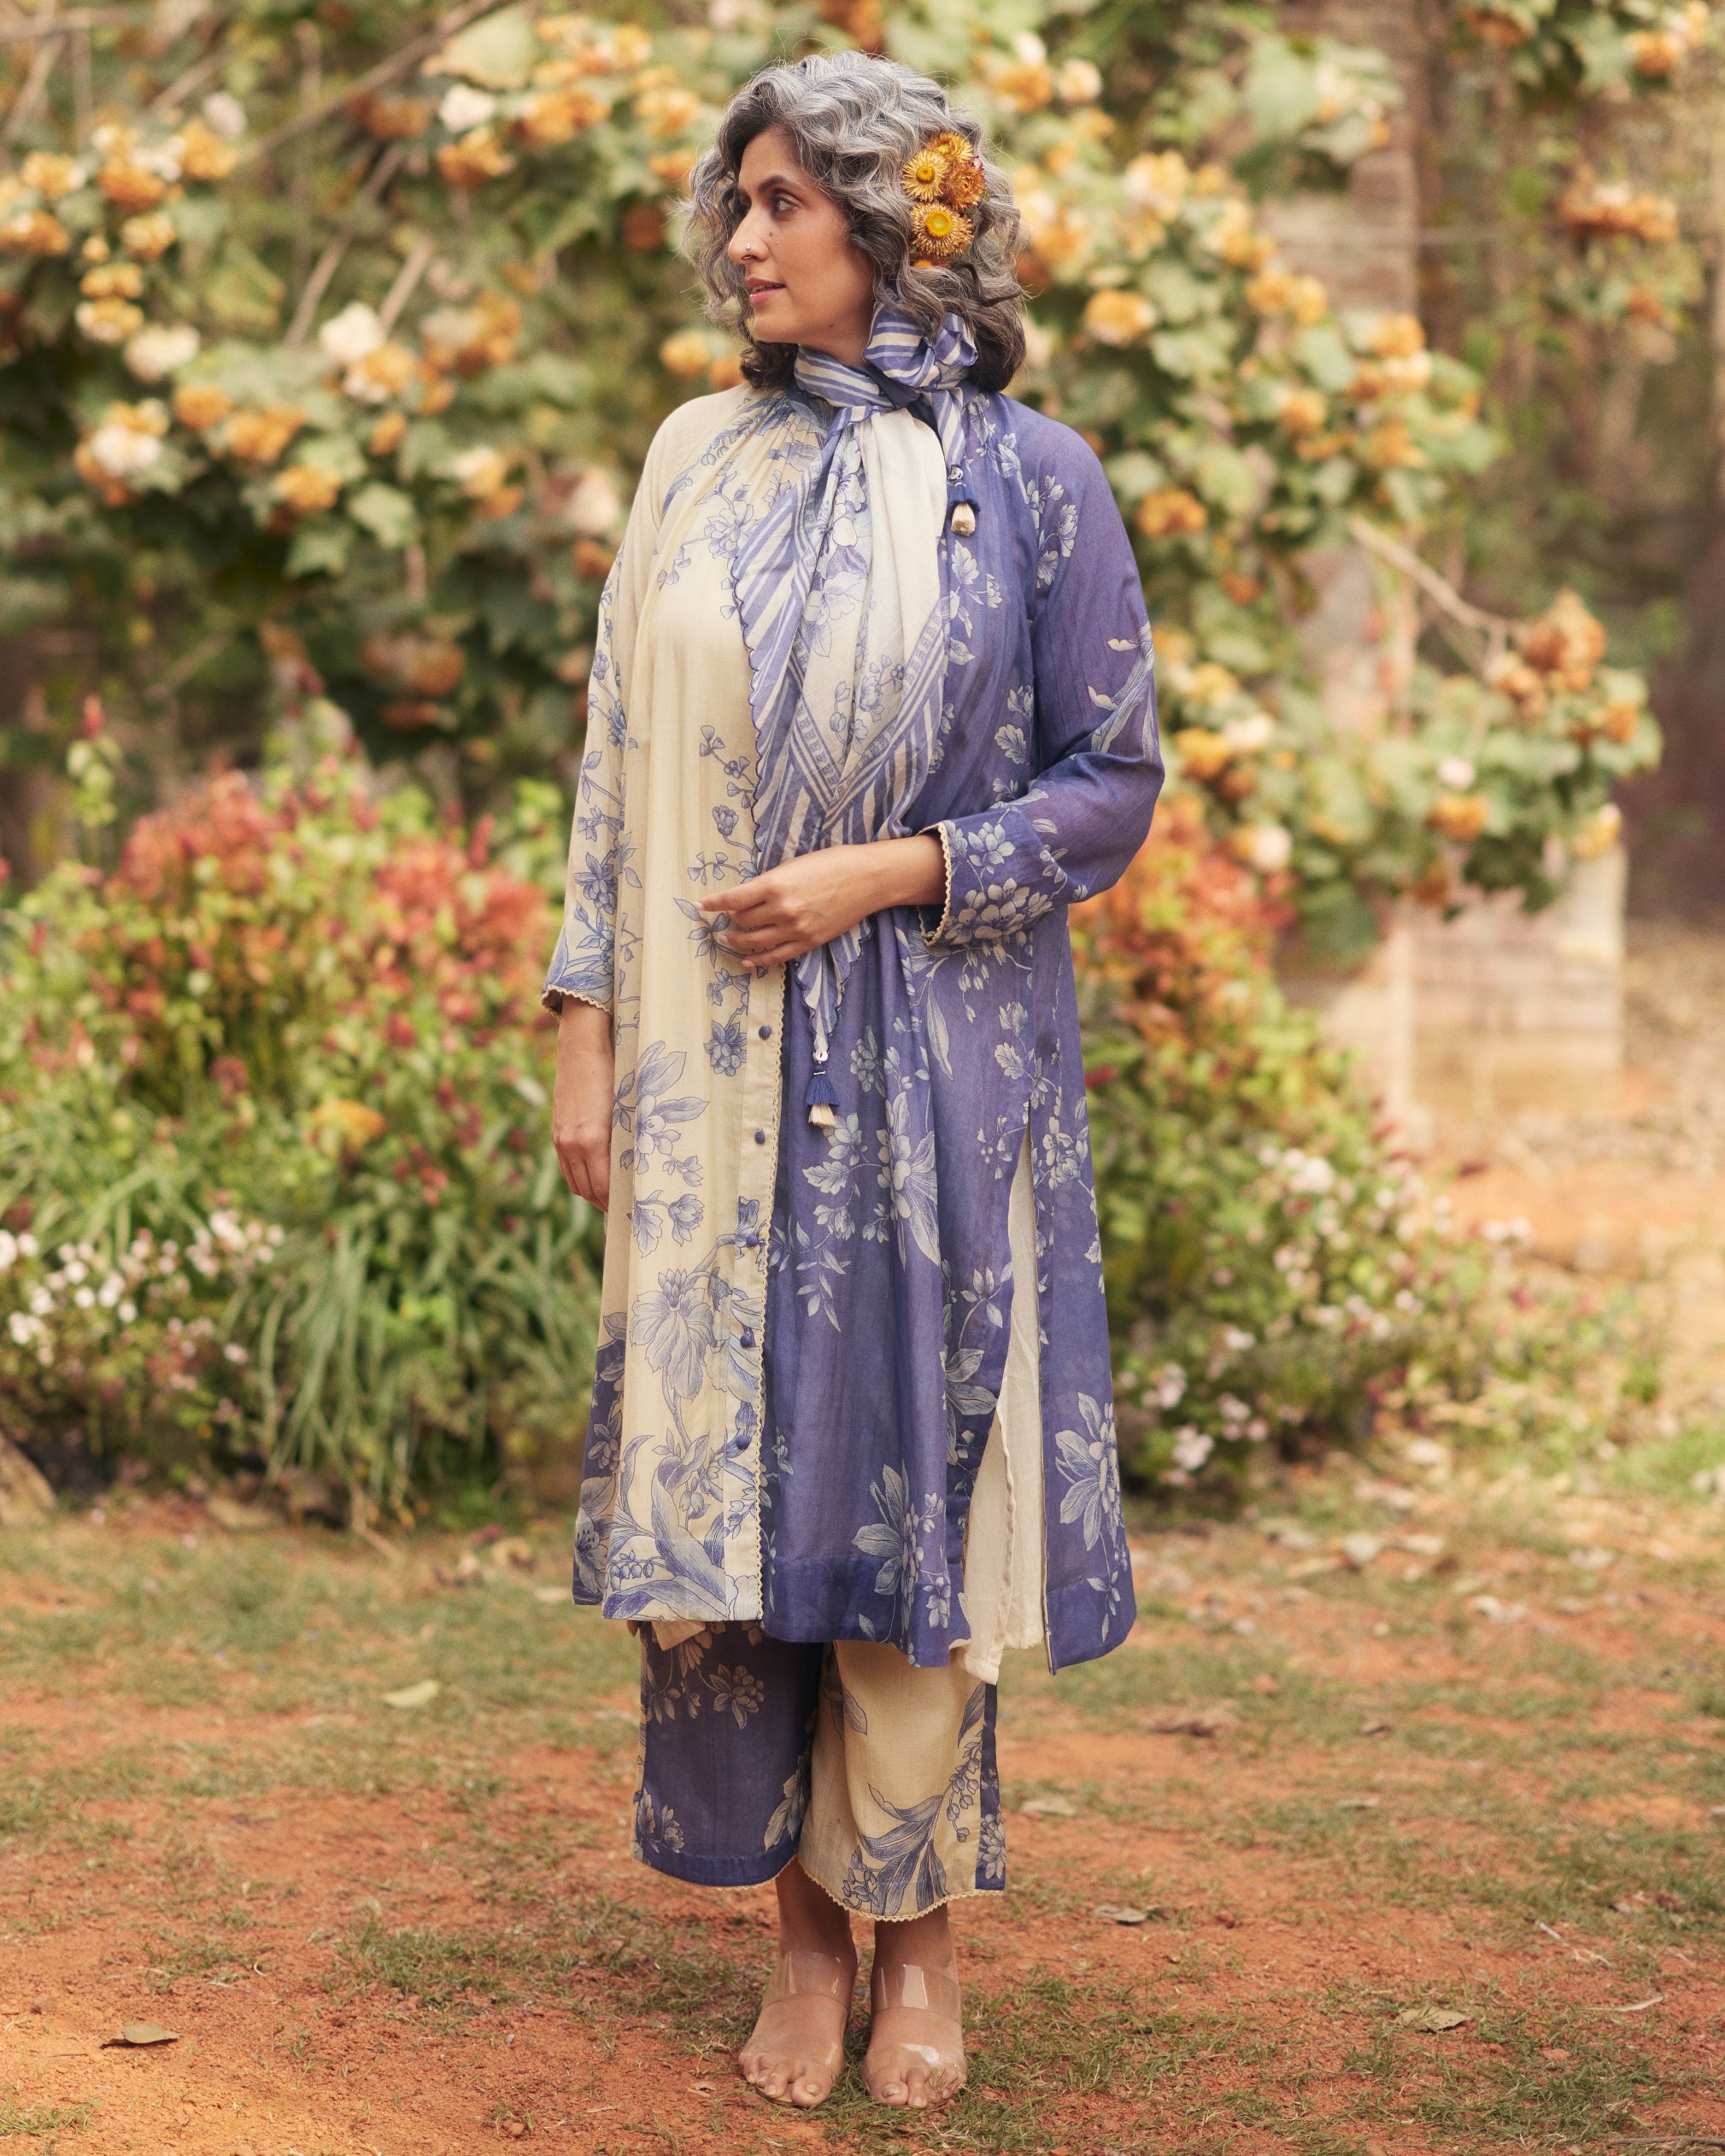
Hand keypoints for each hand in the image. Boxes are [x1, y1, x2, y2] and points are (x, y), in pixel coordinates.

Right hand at [551, 999, 614, 1208]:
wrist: (582, 1046)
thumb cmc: (614, 1072)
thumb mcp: (626, 1108)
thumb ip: (628, 1139)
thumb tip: (639, 1168)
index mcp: (592, 1139)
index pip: (603, 1186)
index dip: (617, 1202)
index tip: (632, 1210)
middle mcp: (572, 1143)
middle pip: (587, 1190)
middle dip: (604, 1203)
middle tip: (624, 1211)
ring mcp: (560, 1138)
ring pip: (574, 1181)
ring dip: (591, 1194)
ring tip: (610, 1200)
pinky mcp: (556, 1131)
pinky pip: (566, 1167)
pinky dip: (579, 1178)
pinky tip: (593, 1179)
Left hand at [699, 835, 944, 967]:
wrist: (868, 879)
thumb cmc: (833, 863)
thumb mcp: (794, 865)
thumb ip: (769, 882)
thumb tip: (745, 896)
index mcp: (774, 885)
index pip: (732, 899)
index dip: (713, 903)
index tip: (701, 905)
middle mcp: (781, 910)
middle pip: (741, 921)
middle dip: (727, 920)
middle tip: (720, 918)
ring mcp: (795, 929)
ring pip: (753, 941)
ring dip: (736, 940)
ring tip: (726, 937)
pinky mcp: (808, 942)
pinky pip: (776, 956)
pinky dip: (758, 959)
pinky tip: (747, 959)